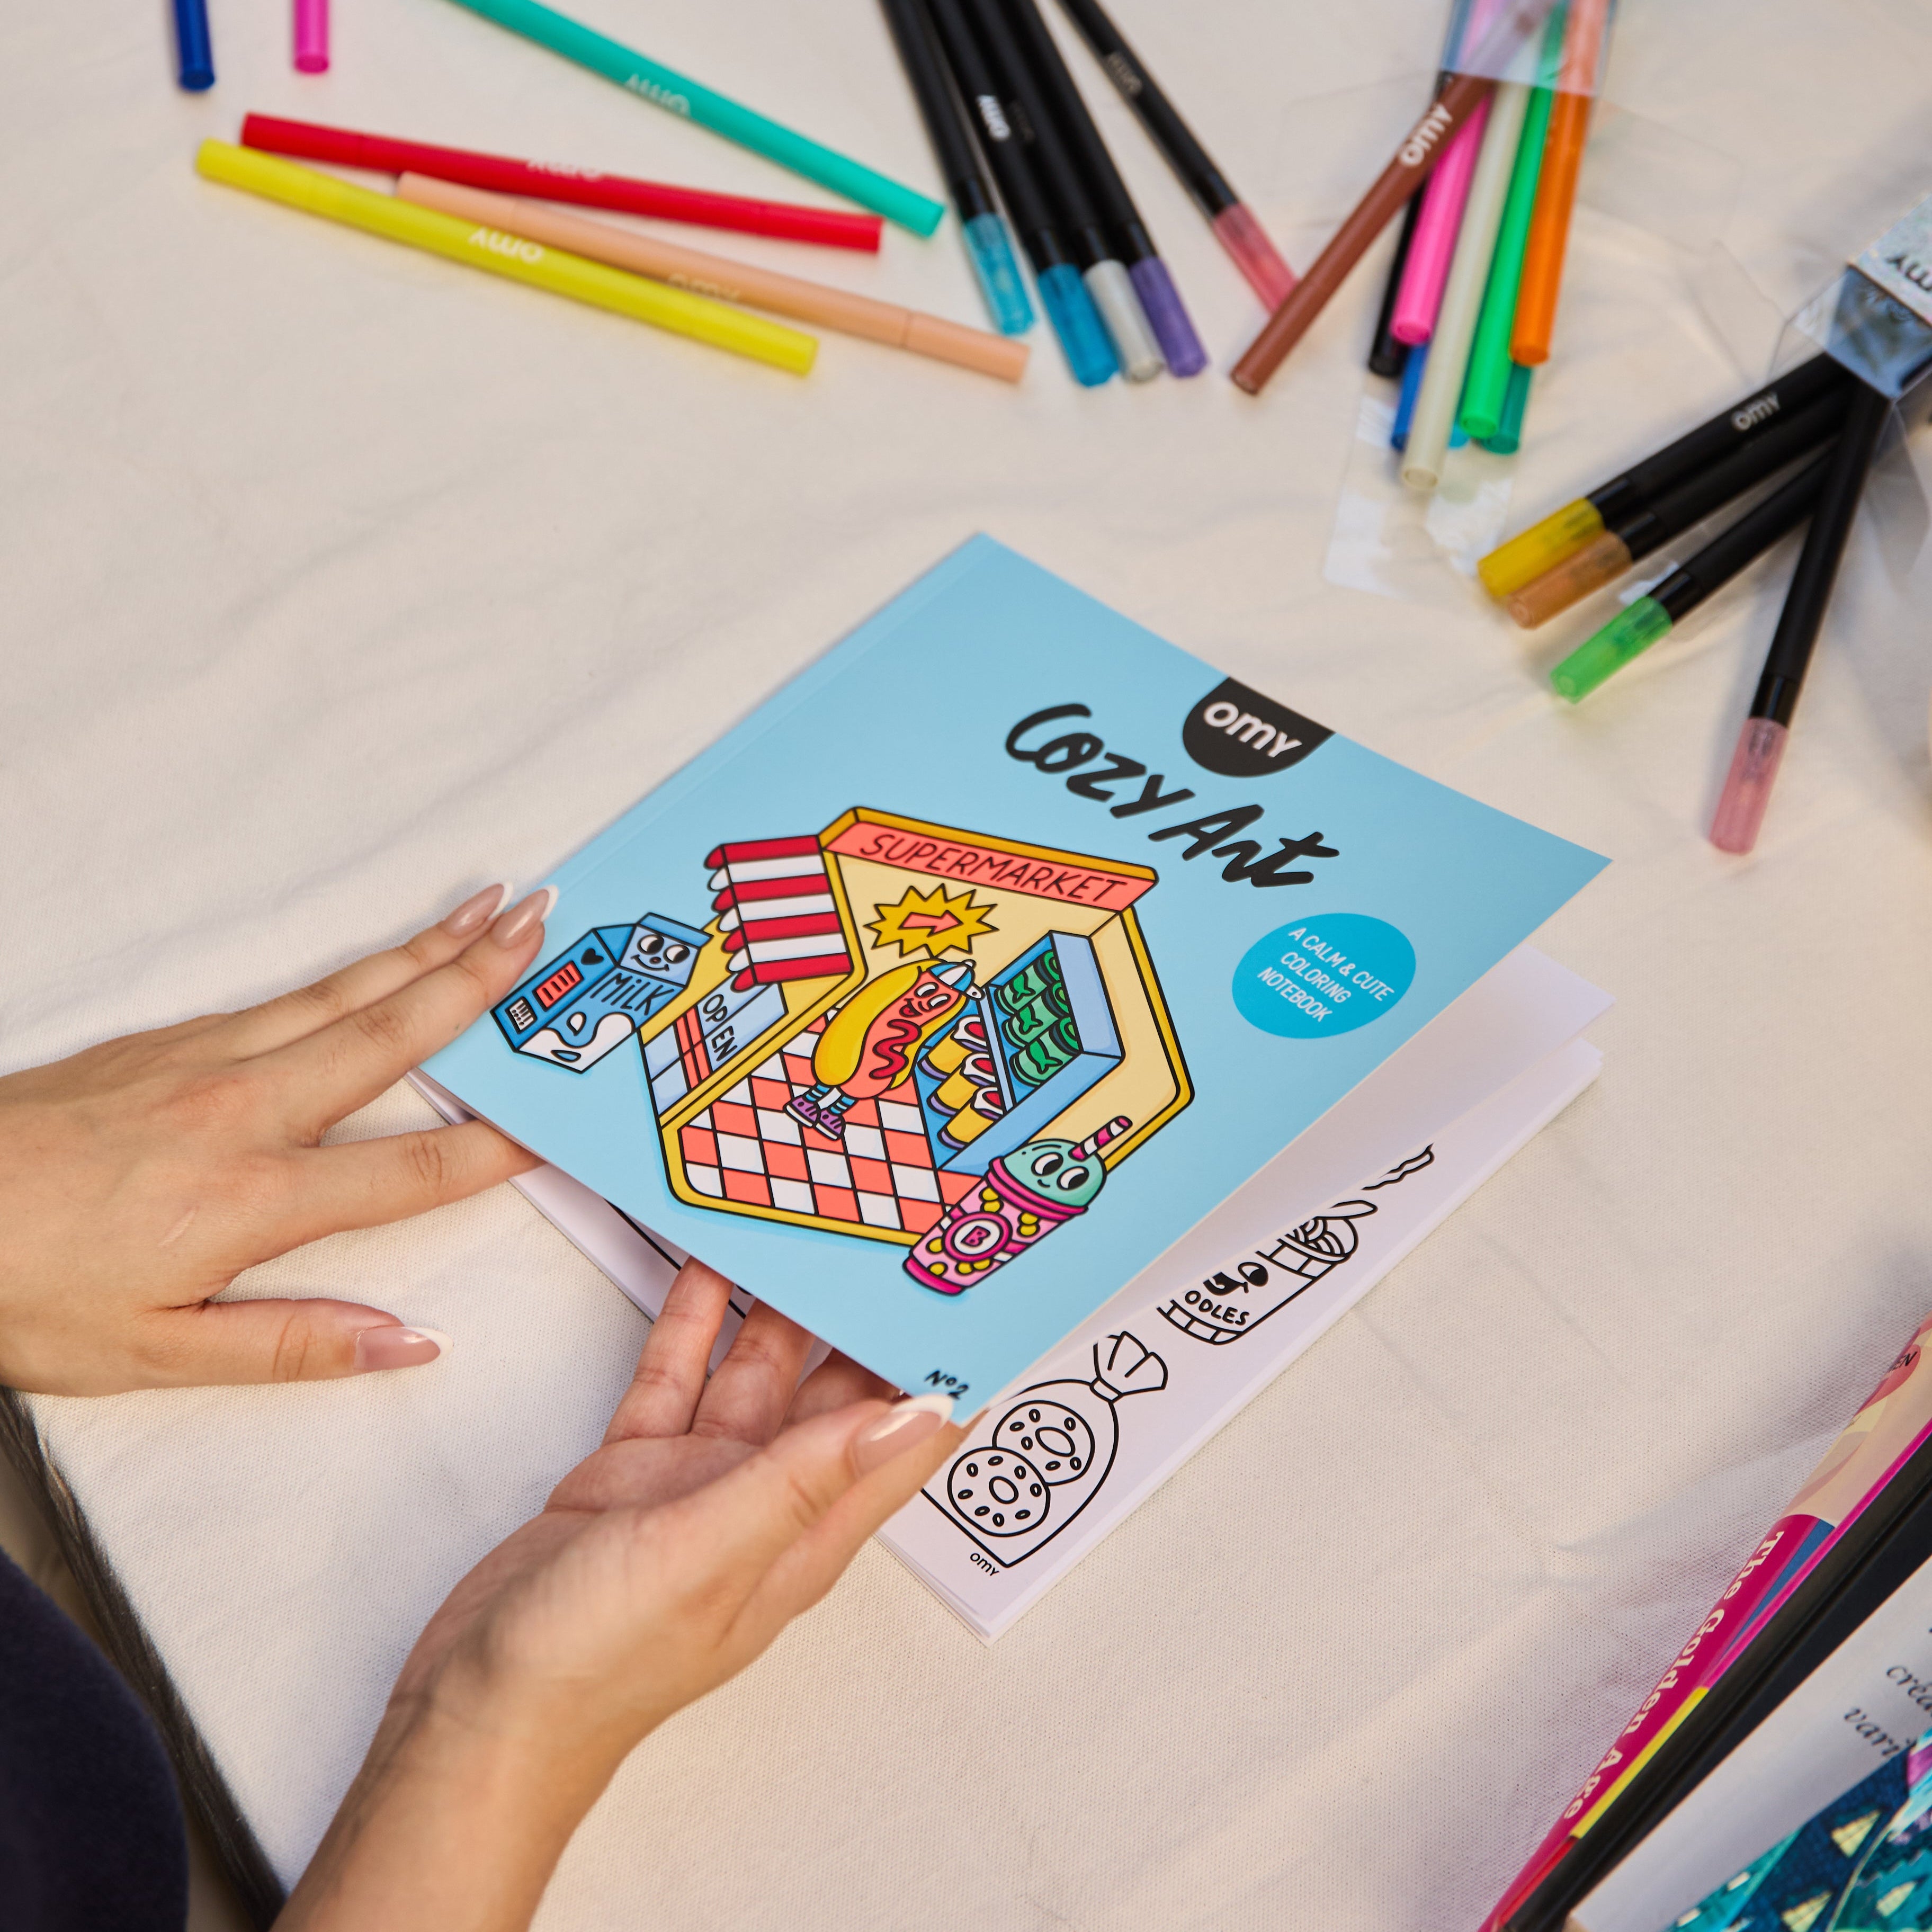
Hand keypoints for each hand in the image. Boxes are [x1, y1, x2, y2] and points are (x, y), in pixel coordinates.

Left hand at [0, 885, 554, 1394]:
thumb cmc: (22, 1290)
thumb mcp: (154, 1357)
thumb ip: (292, 1346)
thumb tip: (407, 1343)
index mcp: (253, 1199)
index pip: (413, 1168)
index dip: (498, 1146)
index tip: (560, 1118)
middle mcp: (243, 1111)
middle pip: (391, 1033)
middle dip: (478, 979)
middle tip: (543, 928)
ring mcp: (203, 1060)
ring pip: (342, 994)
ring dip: (425, 949)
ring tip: (489, 907)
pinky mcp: (164, 1040)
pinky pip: (284, 994)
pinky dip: (350, 968)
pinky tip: (378, 959)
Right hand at [281, 1261, 965, 1931]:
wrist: (479, 1705)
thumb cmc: (598, 1670)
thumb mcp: (710, 1559)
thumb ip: (803, 1481)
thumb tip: (910, 1420)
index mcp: (806, 1534)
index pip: (903, 1446)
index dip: (944, 1380)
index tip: (973, 1309)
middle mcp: (765, 1502)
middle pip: (834, 1393)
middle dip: (862, 1321)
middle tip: (886, 1240)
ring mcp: (700, 1480)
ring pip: (754, 1371)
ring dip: (777, 1306)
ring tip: (804, 1230)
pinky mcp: (638, 1466)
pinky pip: (678, 1377)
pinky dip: (694, 1323)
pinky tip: (712, 1269)